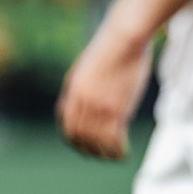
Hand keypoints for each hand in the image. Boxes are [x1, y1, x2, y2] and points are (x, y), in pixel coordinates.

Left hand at [57, 34, 150, 159]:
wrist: (125, 37)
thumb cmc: (111, 49)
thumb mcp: (86, 68)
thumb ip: (81, 87)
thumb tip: (78, 102)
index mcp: (73, 90)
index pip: (67, 124)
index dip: (73, 139)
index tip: (82, 145)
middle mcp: (82, 101)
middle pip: (79, 135)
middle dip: (88, 149)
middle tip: (98, 154)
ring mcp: (98, 105)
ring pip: (95, 140)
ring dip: (104, 152)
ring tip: (113, 156)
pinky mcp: (115, 107)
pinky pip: (112, 137)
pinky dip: (116, 149)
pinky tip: (122, 152)